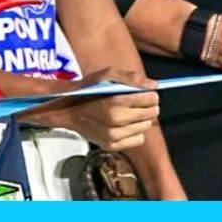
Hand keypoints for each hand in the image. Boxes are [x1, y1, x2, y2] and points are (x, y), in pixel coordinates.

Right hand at [35, 68, 159, 150]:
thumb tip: (154, 85)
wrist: (67, 111)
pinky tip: (124, 125)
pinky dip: (135, 132)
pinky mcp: (111, 146)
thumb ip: (131, 78)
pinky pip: (138, 140)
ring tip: (128, 113)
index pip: (151, 99)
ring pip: (146, 127)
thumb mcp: (107, 75)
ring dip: (142, 119)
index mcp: (115, 101)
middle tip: (139, 102)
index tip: (146, 93)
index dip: (151, 95)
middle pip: (151, 114)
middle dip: (149, 106)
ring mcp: (113, 135)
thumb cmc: (89, 90)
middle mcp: (115, 121)